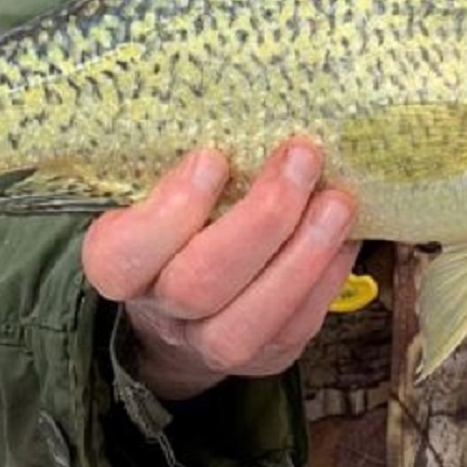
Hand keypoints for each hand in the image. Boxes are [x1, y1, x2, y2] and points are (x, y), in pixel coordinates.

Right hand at [82, 138, 360, 401]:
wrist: (187, 307)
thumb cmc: (180, 224)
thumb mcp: (161, 191)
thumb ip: (186, 166)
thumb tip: (251, 109)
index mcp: (121, 265)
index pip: (124, 255)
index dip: (170, 211)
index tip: (213, 158)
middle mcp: (161, 311)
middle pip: (199, 284)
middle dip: (260, 220)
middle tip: (302, 158)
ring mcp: (210, 343)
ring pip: (251, 319)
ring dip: (303, 253)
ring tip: (338, 200)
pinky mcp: (265, 357)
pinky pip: (297, 326)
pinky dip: (326, 276)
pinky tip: (346, 234)